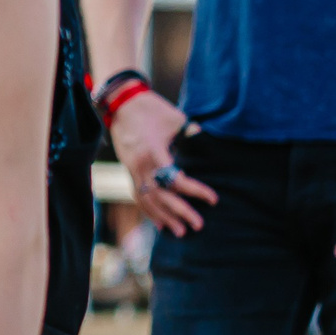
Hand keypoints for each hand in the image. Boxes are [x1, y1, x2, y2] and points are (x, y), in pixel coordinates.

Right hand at [107, 89, 214, 234]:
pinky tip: (159, 223)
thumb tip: (207, 143)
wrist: (122, 103)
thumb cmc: (152, 109)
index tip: (213, 199)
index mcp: (153, 152)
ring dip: (164, 216)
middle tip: (199, 225)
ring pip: (148, 200)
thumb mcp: (175, 119)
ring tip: (181, 232)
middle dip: (180, 211)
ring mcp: (132, 169)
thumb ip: (191, 133)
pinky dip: (149, 211)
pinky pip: (138, 195)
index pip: (175, 180)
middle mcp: (140, 165)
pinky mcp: (129, 170)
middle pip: (161, 195)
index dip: (195, 191)